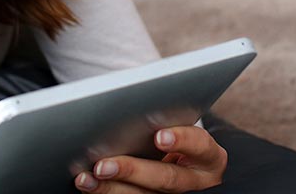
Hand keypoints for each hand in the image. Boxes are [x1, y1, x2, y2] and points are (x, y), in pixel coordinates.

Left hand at [74, 125, 227, 192]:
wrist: (191, 170)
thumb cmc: (182, 143)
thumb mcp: (186, 132)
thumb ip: (167, 124)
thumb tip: (130, 109)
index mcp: (209, 157)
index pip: (200, 146)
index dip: (181, 140)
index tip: (159, 136)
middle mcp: (196, 182)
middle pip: (167, 179)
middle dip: (132, 171)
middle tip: (103, 165)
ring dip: (111, 189)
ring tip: (86, 179)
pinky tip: (89, 187)